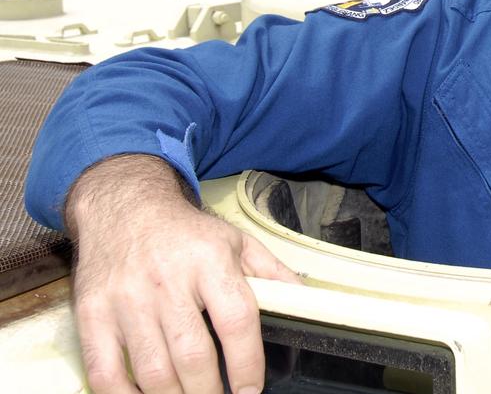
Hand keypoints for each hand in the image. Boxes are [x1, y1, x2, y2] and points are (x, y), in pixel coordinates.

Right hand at [66, 156, 300, 392]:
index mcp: (210, 261)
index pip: (236, 320)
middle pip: (193, 354)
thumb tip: (304, 297)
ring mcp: (127, 300)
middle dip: (210, 391)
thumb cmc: (184, 231)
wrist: (123, 206)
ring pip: (153, 370)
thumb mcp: (235, 240)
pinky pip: (106, 370)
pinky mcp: (93, 314)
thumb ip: (271, 271)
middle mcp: (167, 281)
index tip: (251, 389)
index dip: (247, 362)